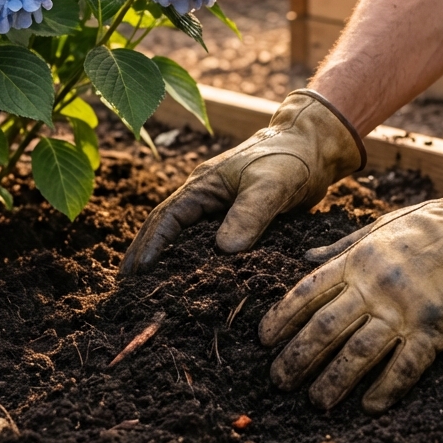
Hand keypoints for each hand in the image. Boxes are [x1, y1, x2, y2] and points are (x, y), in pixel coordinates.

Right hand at [120, 90, 365, 274]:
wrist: (315, 149)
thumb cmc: (290, 158)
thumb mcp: (270, 185)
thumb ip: (250, 214)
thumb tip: (224, 250)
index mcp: (202, 185)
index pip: (167, 218)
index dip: (150, 246)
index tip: (138, 274)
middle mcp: (204, 198)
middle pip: (165, 229)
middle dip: (144, 256)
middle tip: (128, 291)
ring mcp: (218, 210)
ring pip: (184, 239)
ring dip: (165, 262)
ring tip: (148, 292)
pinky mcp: (236, 221)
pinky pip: (207, 245)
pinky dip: (194, 263)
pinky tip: (193, 284)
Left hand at [258, 162, 442, 412]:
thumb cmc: (429, 224)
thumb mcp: (377, 226)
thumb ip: (341, 248)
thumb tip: (305, 258)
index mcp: (357, 260)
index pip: (307, 293)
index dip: (282, 318)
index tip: (264, 340)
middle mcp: (374, 287)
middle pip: (325, 328)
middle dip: (298, 358)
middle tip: (279, 381)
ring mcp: (404, 310)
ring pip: (358, 354)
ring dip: (333, 381)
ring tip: (316, 401)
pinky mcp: (436, 330)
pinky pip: (405, 367)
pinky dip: (385, 389)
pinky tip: (369, 407)